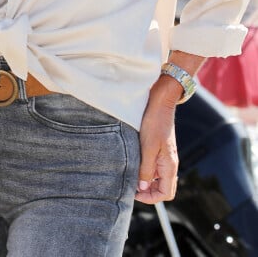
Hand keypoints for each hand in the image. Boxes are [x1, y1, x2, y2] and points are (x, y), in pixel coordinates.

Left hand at [135, 80, 178, 203]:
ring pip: (158, 178)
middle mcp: (170, 164)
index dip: (150, 198)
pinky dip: (146, 170)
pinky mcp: (161, 150)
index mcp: (170, 166)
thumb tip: (143, 188)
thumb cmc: (154, 124)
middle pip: (163, 189)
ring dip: (146, 181)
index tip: (134, 192)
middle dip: (148, 192)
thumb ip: (146, 169)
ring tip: (131, 175)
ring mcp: (166, 157)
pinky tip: (134, 163)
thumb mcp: (148, 148)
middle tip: (131, 187)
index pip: (166, 194)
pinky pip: (155, 167)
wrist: (160, 103)